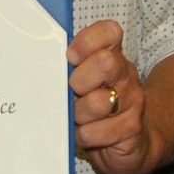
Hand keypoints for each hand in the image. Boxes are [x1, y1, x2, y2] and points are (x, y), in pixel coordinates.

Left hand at [68, 20, 151, 173]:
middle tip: (74, 93)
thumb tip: (41, 59)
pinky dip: (83, 135)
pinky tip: (86, 133)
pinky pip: (95, 131)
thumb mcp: (84, 81)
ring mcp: (132, 101)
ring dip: (78, 114)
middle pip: (105, 63)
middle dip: (79, 81)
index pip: (110, 32)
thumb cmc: (97, 106)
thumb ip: (70, 67)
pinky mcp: (131, 127)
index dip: (88, 41)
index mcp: (113, 56)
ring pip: (97, 102)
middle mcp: (126, 75)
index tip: (71, 57)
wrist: (131, 141)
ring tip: (79, 118)